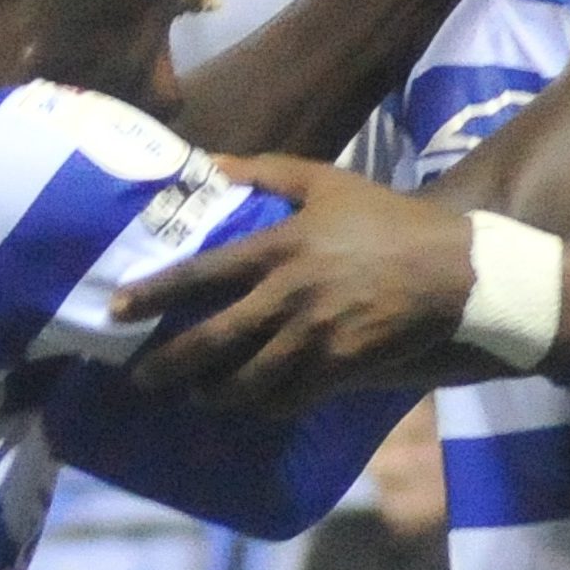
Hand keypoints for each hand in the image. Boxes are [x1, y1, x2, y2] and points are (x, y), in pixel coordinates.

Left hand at [119, 155, 502, 411]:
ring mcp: (317, 336)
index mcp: (281, 246)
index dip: (155, 295)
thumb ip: (263, 170)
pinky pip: (289, 399)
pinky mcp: (342, 367)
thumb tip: (207, 161)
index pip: (203, 275)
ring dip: (213, 394)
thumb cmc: (385, 219)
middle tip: (140, 378)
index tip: (117, 310)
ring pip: (248, 380)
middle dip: (169, 364)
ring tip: (195, 395)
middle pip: (214, 340)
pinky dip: (262, 407)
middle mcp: (291, 295)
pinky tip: (248, 406)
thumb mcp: (324, 181)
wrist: (452, 270)